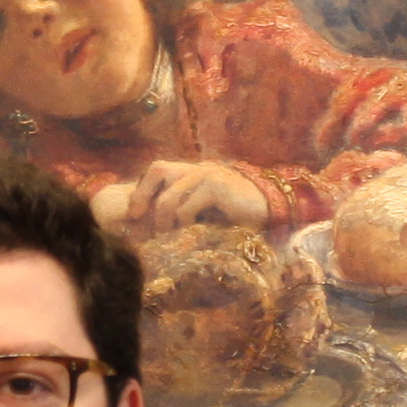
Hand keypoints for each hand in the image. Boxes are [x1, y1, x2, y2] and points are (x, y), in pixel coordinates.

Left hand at [118, 160, 272, 234]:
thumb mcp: (206, 212)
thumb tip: (154, 227)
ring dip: (164, 220)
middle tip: (138, 218)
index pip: (157, 169)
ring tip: (166, 237)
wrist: (272, 210)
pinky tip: (189, 235)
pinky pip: (187, 207)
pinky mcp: (217, 187)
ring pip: (169, 196)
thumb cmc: (239, 217)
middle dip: (143, 195)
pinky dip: (183, 224)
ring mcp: (208, 175)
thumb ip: (184, 211)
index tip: (133, 213)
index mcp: (193, 172)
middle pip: (158, 169)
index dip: (141, 189)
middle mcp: (198, 169)